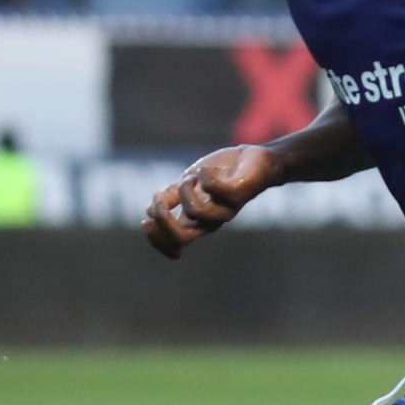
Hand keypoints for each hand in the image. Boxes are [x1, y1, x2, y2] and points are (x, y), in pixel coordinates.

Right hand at [143, 145, 275, 258]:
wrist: (258, 160)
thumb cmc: (223, 172)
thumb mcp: (189, 184)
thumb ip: (172, 197)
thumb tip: (148, 211)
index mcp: (197, 221)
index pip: (175, 245)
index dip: (157, 240)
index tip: (145, 221)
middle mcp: (211, 221)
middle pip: (181, 238)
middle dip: (162, 220)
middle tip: (158, 198)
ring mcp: (226, 210)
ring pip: (194, 210)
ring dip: (184, 189)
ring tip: (193, 176)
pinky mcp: (238, 195)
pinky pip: (213, 188)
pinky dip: (204, 174)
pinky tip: (209, 168)